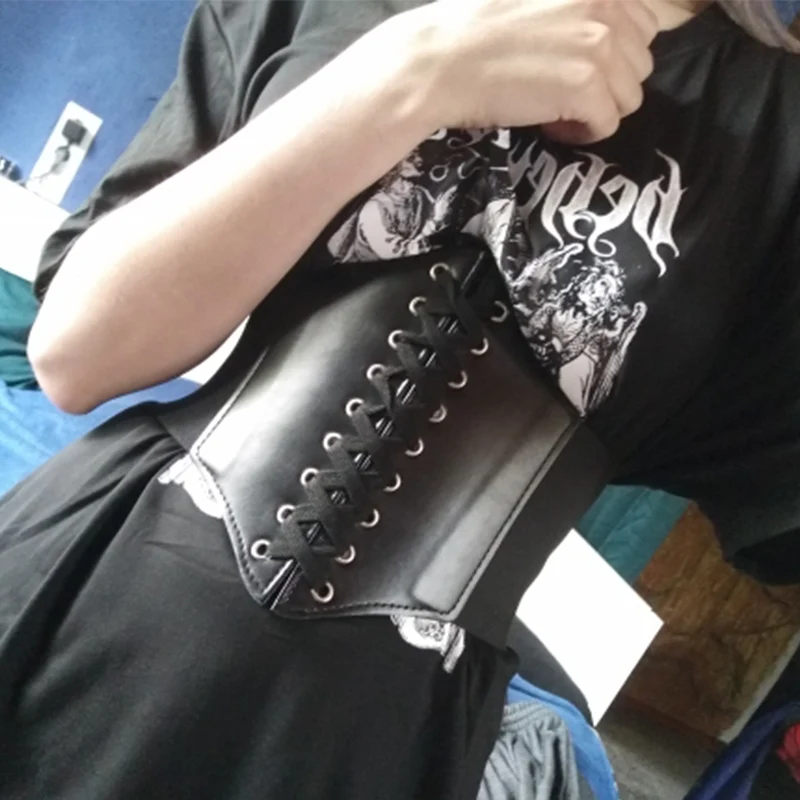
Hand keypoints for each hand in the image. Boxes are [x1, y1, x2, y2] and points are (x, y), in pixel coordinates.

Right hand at [398, 0, 657, 143]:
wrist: (439, 62)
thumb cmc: (470, 30)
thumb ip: (573, 8)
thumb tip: (599, 36)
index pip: (644, 25)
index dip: (614, 56)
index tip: (579, 70)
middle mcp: (606, 7)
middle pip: (640, 65)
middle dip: (608, 86)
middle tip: (567, 94)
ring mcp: (598, 47)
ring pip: (628, 98)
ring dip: (596, 111)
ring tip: (558, 111)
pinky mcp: (585, 87)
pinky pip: (607, 124)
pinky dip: (581, 133)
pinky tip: (551, 126)